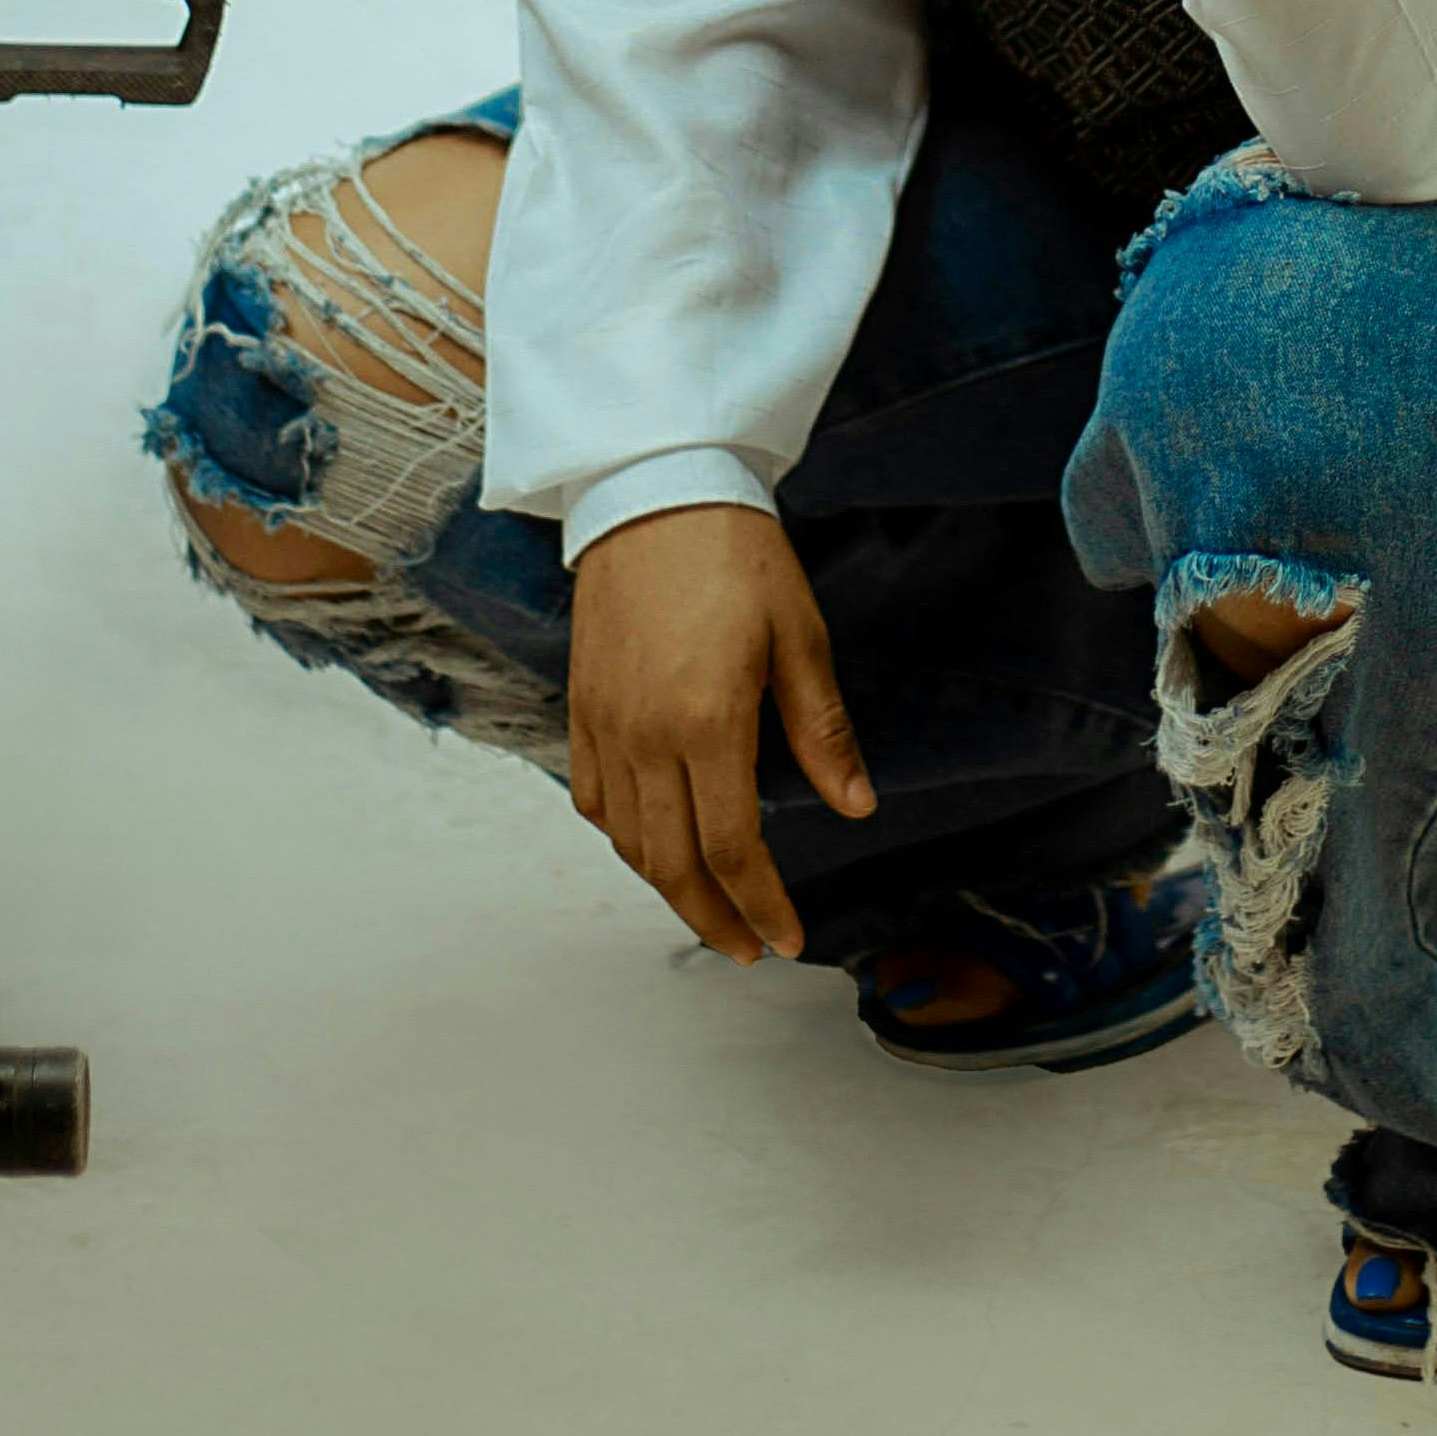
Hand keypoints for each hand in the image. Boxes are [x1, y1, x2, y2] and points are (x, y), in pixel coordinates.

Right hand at [565, 504, 875, 962]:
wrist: (655, 488)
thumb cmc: (736, 554)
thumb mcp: (800, 637)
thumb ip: (823, 732)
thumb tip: (856, 806)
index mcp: (708, 722)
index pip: (732, 848)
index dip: (762, 906)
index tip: (787, 939)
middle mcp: (646, 735)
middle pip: (672, 864)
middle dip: (714, 918)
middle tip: (748, 948)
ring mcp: (605, 722)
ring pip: (627, 841)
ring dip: (667, 887)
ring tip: (708, 909)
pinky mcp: (581, 704)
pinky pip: (593, 797)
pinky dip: (622, 837)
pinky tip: (653, 846)